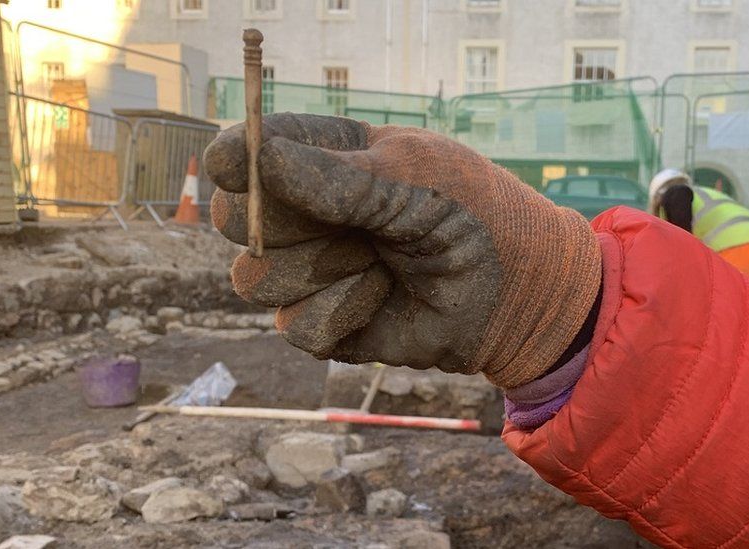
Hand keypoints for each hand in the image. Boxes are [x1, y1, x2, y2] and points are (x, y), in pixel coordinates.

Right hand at [204, 114, 600, 388]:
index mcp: (325, 159)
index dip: (236, 161)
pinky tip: (383, 297)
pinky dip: (344, 312)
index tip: (239, 168)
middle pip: (232, 219)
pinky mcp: (322, 324)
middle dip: (286, 224)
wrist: (517, 293)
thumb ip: (335, 176)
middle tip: (351, 222)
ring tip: (382, 260)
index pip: (248, 152)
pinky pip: (295, 325)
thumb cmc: (475, 216)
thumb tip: (256, 157)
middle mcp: (307, 214)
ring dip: (324, 270)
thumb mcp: (413, 178)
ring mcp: (309, 270)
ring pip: (253, 277)